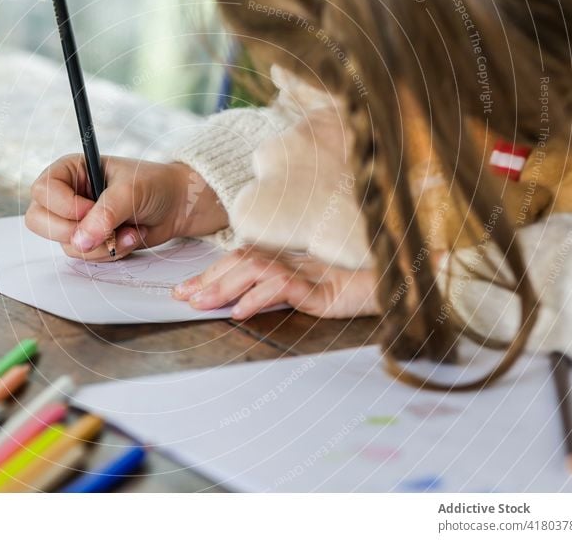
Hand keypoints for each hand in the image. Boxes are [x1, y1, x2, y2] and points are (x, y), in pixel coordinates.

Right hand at [25, 155, 226, 260]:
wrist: (178, 205)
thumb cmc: (154, 185)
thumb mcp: (131, 191)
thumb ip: (105, 213)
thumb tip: (80, 240)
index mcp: (71, 170)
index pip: (43, 191)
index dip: (64, 206)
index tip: (90, 209)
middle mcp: (68, 195)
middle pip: (39, 221)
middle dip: (73, 231)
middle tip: (104, 230)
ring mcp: (77, 220)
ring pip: (66, 243)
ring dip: (101, 244)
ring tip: (130, 230)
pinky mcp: (91, 240)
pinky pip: (86, 256)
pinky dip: (111, 252)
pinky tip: (131, 238)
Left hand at [172, 249, 379, 319]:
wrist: (389, 289)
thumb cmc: (348, 293)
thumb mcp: (304, 296)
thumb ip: (274, 295)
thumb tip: (237, 305)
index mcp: (284, 262)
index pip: (239, 261)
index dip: (210, 273)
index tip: (183, 289)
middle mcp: (290, 262)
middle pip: (240, 261)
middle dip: (207, 278)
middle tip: (181, 296)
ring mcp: (304, 272)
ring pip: (254, 269)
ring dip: (224, 286)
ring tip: (202, 302)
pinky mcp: (319, 288)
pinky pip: (282, 287)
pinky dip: (258, 297)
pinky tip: (241, 309)